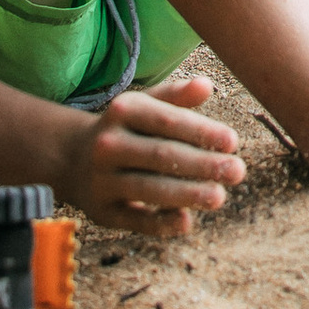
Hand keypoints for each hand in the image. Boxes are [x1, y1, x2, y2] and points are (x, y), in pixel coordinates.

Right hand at [59, 76, 244, 239]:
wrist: (71, 158)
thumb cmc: (126, 128)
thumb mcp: (145, 104)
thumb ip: (176, 96)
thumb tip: (206, 86)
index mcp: (123, 111)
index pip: (167, 121)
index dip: (201, 132)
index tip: (233, 142)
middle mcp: (109, 145)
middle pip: (162, 156)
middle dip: (202, 165)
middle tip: (238, 171)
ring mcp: (102, 180)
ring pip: (149, 189)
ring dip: (187, 194)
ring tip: (219, 197)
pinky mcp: (102, 212)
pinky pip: (135, 220)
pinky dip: (161, 223)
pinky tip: (186, 221)